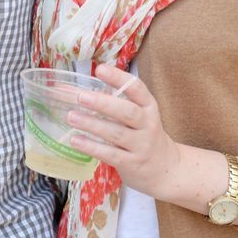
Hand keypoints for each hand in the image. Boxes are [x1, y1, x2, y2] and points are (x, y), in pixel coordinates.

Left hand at [67, 62, 181, 198]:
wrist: (166, 169)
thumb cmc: (143, 135)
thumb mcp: (137, 116)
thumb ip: (112, 102)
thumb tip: (71, 89)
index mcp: (149, 106)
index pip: (137, 88)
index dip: (119, 78)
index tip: (100, 69)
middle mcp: (148, 124)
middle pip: (127, 112)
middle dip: (104, 103)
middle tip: (81, 96)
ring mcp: (141, 145)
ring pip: (116, 133)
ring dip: (92, 124)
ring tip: (71, 117)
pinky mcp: (132, 164)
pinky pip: (110, 154)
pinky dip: (91, 147)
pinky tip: (75, 140)